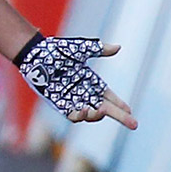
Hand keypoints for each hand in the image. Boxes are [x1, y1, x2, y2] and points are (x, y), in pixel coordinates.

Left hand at [16, 35, 137, 129]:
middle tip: (134, 124)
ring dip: (97, 116)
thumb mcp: (82, 49)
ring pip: (90, 115)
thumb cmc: (57, 50)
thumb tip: (118, 47)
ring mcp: (71, 99)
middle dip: (120, 116)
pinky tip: (84, 111)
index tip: (130, 110)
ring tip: (100, 111)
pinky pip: (72, 115)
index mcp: (90, 81)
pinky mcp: (58, 103)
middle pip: (105, 109)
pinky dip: (80, 116)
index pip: (109, 96)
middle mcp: (83, 92)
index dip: (120, 104)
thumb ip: (100, 49)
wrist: (36, 54)